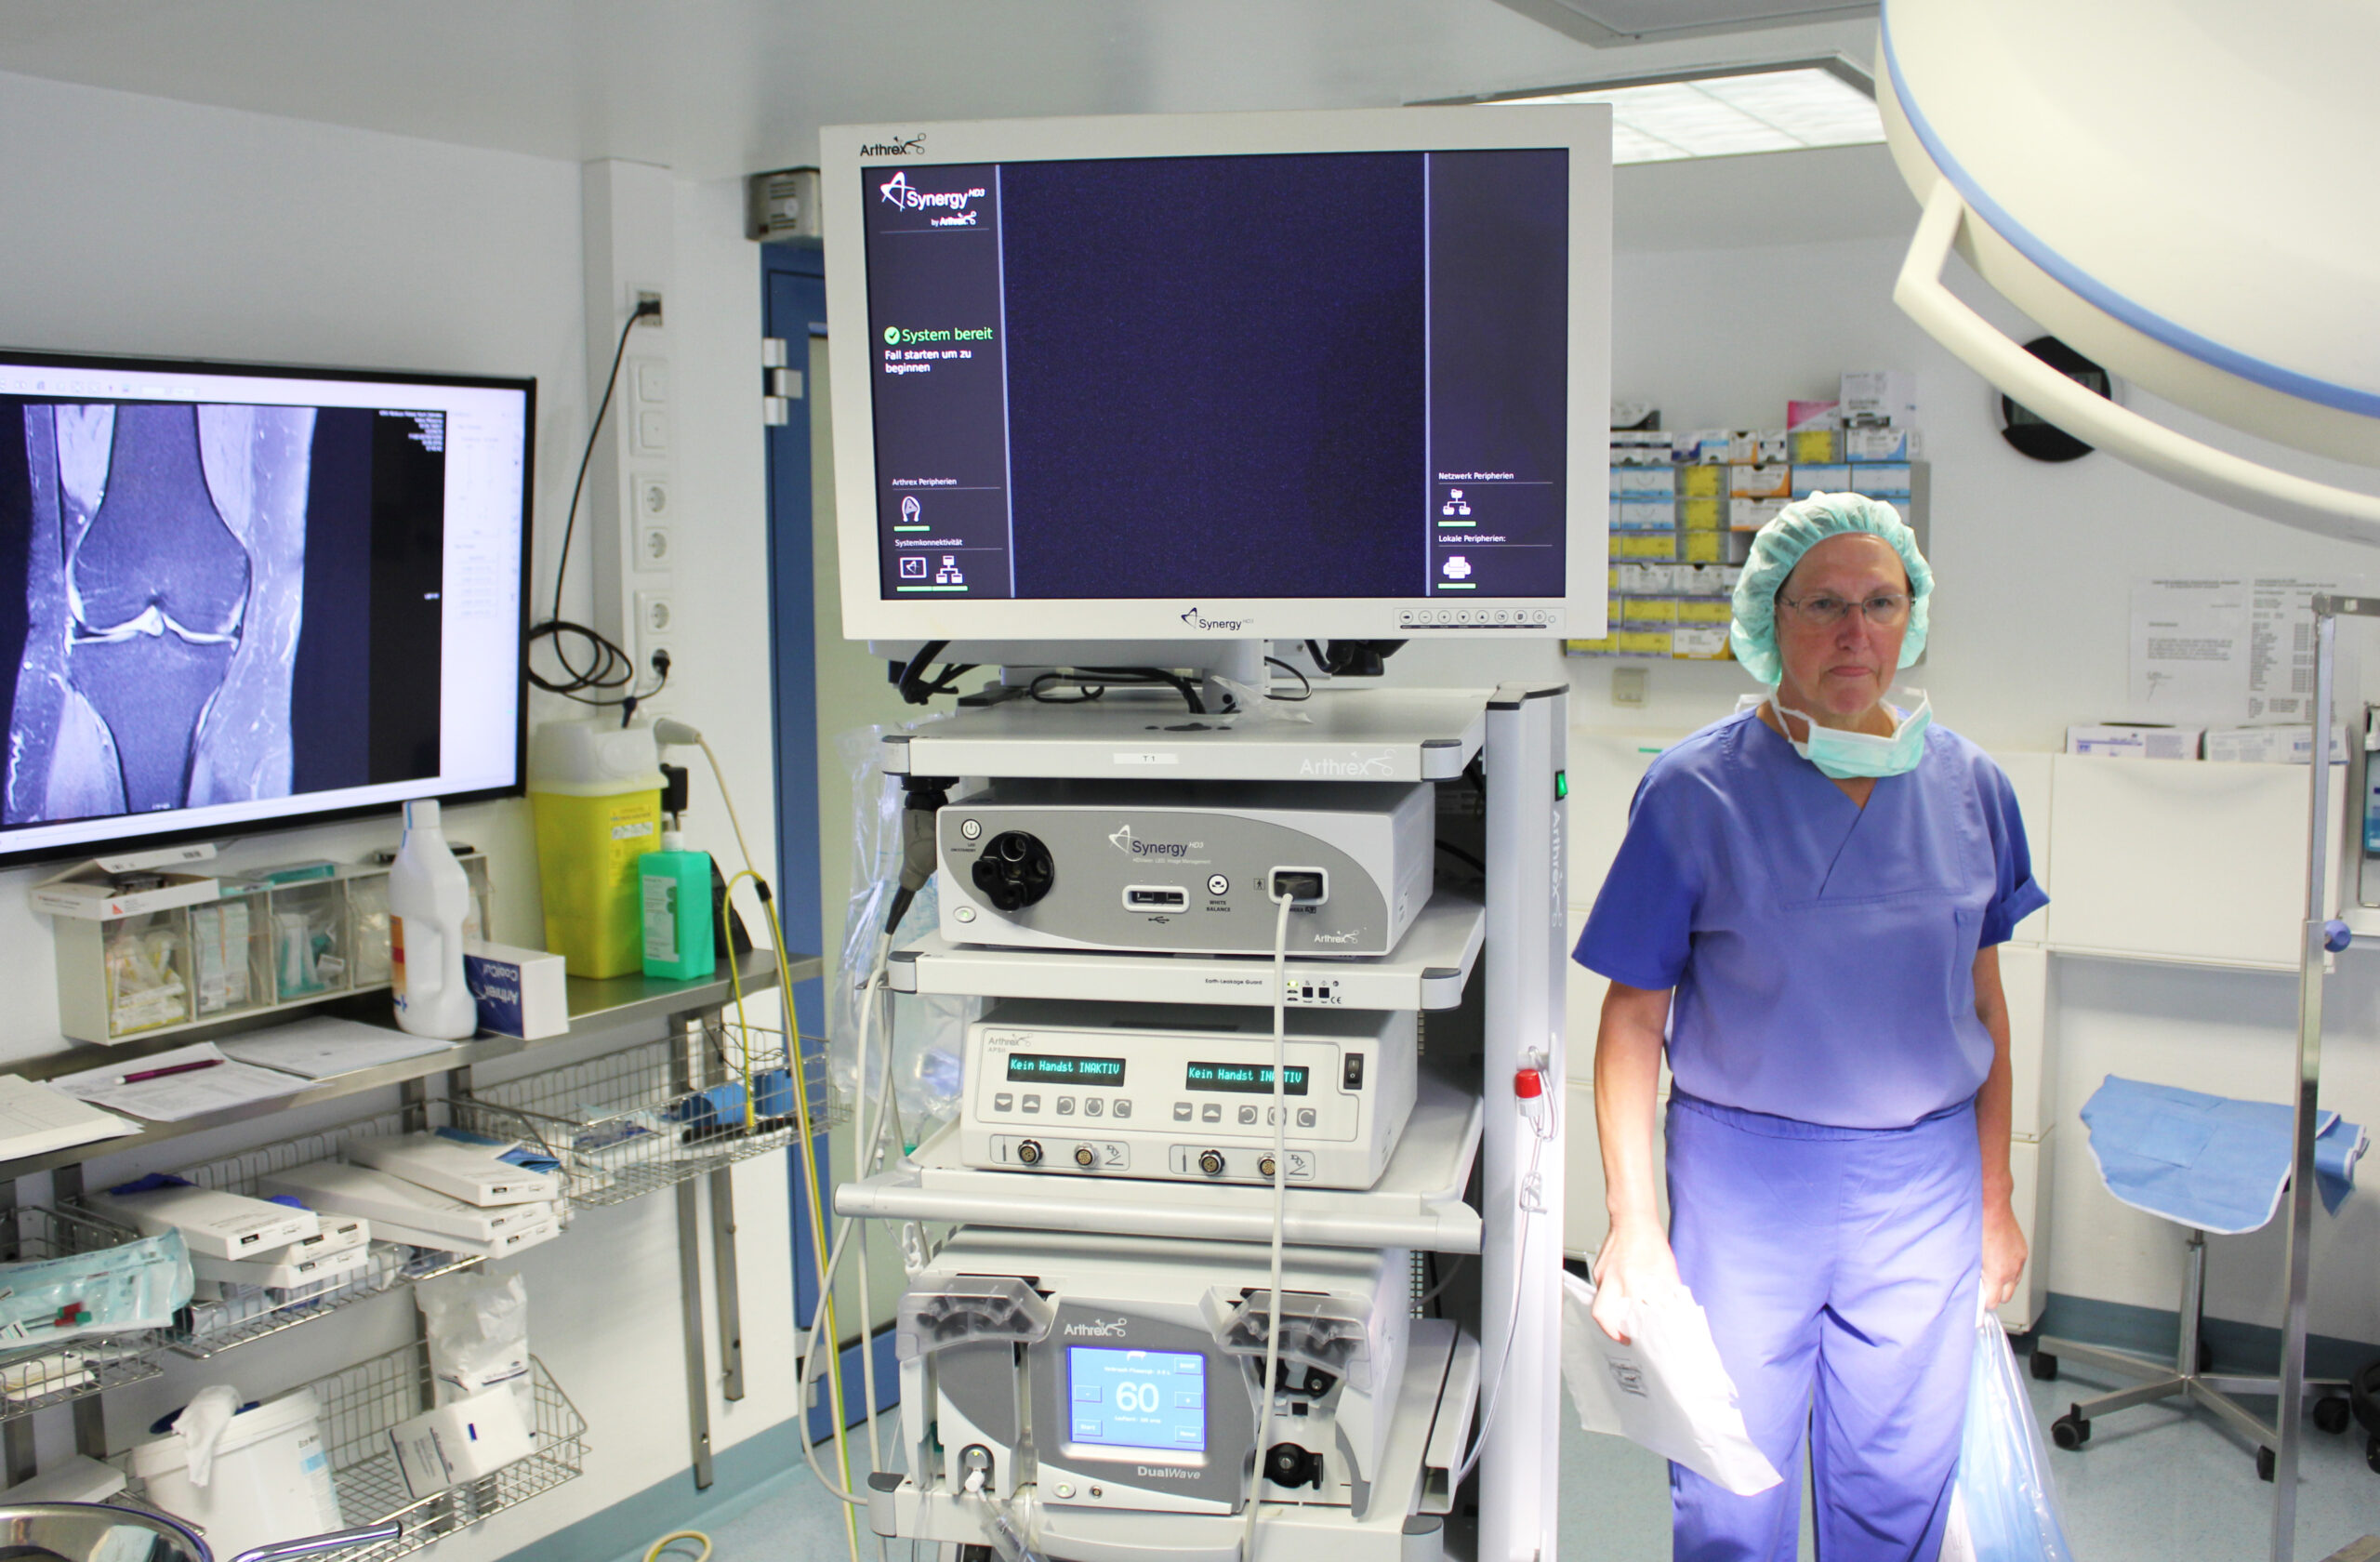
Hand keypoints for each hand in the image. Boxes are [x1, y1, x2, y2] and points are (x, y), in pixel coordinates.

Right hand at [1590, 1218, 1678, 1343]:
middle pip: (1602, 1314)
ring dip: (1612, 1313)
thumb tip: (1675, 1310)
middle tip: (1624, 1336)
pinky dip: (1612, 1297)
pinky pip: (1602, 1290)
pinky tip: (1623, 1294)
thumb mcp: (1667, 1268)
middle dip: (1611, 1330)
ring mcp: (1603, 1275)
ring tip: (1626, 1317)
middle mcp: (1613, 1279)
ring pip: (1601, 1302)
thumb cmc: (1650, 1241)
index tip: (1638, 1338)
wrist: (1632, 1219)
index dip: (1634, 1329)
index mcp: (1632, 1279)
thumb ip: (1670, 1292)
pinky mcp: (1598, 1271)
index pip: (1630, 1314)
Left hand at [1982, 1193, 2027, 1309]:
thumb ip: (1972, 1274)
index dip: (1984, 1304)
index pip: (1993, 1302)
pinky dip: (2009, 1269)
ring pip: (2014, 1282)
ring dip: (2004, 1282)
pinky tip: (1998, 1260)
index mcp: (1997, 1274)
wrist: (1992, 1205)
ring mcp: (2019, 1260)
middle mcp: (2012, 1270)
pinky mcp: (2023, 1251)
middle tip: (1982, 1289)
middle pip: (2006, 1296)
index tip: (1978, 1306)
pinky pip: (2018, 1268)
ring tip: (1989, 1273)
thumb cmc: (1976, 1226)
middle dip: (1995, 1295)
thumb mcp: (1969, 1255)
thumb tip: (1971, 1284)